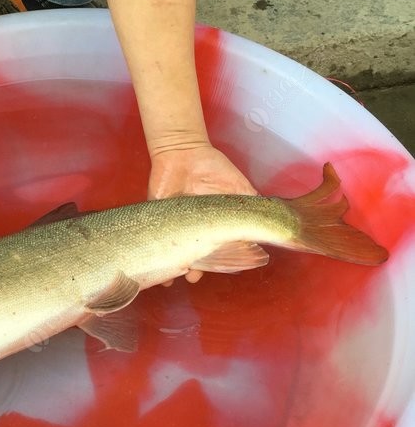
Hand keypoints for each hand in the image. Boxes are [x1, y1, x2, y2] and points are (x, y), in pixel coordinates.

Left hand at [148, 144, 257, 282]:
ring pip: (177, 254)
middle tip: (195, 274)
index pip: (219, 249)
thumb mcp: (239, 187)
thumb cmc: (213, 168)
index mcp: (215, 224)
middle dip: (197, 269)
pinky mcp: (159, 220)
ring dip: (178, 268)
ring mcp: (176, 226)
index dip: (221, 261)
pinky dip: (157, 259)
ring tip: (181, 273)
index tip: (222, 267)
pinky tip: (163, 275)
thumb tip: (271, 226)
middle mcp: (195, 229)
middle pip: (197, 256)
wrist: (183, 151)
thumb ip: (253, 206)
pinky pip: (156, 243)